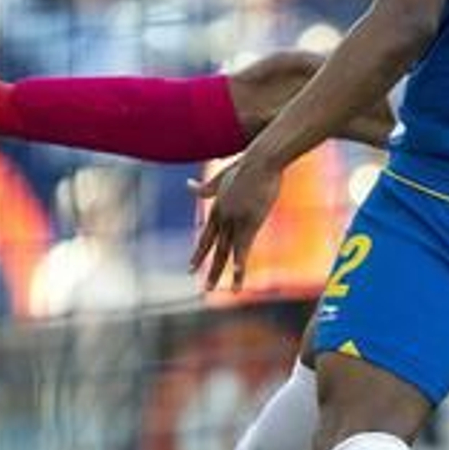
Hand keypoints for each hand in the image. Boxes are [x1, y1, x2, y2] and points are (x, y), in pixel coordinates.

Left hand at [189, 153, 283, 291]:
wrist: (261, 159)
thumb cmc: (247, 164)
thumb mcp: (222, 176)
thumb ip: (206, 186)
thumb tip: (188, 185)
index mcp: (218, 207)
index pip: (207, 235)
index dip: (200, 252)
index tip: (192, 267)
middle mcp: (223, 216)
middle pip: (213, 247)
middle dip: (206, 267)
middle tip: (203, 288)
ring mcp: (235, 220)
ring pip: (225, 252)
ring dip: (219, 273)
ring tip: (212, 290)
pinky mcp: (250, 221)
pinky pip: (244, 247)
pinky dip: (239, 263)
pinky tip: (236, 276)